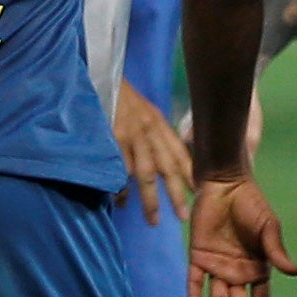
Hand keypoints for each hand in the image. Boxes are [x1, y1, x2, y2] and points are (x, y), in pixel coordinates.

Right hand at [110, 87, 191, 223]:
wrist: (98, 76)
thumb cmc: (120, 98)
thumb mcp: (144, 112)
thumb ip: (154, 133)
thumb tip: (161, 160)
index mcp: (158, 123)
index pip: (180, 152)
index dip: (190, 173)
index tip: (198, 193)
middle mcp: (149, 130)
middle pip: (167, 167)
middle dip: (176, 194)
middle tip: (183, 217)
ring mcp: (131, 135)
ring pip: (145, 173)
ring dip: (150, 199)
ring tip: (153, 220)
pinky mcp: (112, 138)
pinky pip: (120, 169)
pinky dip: (121, 187)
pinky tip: (121, 201)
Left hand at [190, 175, 296, 296]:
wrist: (226, 185)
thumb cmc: (252, 205)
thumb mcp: (269, 228)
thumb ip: (277, 252)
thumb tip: (294, 273)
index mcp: (257, 269)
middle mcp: (237, 273)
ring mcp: (217, 267)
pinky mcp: (198, 257)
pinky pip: (195, 282)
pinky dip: (195, 296)